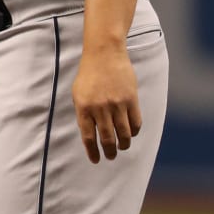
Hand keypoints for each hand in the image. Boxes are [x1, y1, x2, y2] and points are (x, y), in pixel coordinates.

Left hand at [72, 44, 141, 163]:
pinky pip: (135, 123)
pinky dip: (133, 132)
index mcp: (83, 107)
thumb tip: (90, 134)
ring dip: (123, 144)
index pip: (88, 137)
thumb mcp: (78, 93)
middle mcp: (100, 108)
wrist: (104, 53)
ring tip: (121, 147)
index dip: (92, 151)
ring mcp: (117, 104)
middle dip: (109, 151)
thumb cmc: (88, 74)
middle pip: (107, 139)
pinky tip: (130, 134)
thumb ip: (83, 113)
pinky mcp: (131, 100)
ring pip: (123, 134)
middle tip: (110, 157)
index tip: (96, 160)